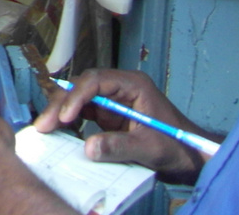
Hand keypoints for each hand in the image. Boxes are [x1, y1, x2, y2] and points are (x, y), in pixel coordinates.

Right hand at [34, 69, 209, 183]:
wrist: (194, 158)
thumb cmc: (178, 147)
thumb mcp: (150, 148)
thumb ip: (120, 146)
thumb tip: (88, 148)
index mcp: (132, 84)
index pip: (96, 81)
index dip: (77, 96)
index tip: (65, 118)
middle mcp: (119, 88)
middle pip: (82, 87)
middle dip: (62, 104)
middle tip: (44, 125)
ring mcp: (112, 101)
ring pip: (78, 99)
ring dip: (61, 112)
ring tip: (44, 128)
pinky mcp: (109, 116)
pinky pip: (83, 113)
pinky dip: (69, 121)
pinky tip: (57, 132)